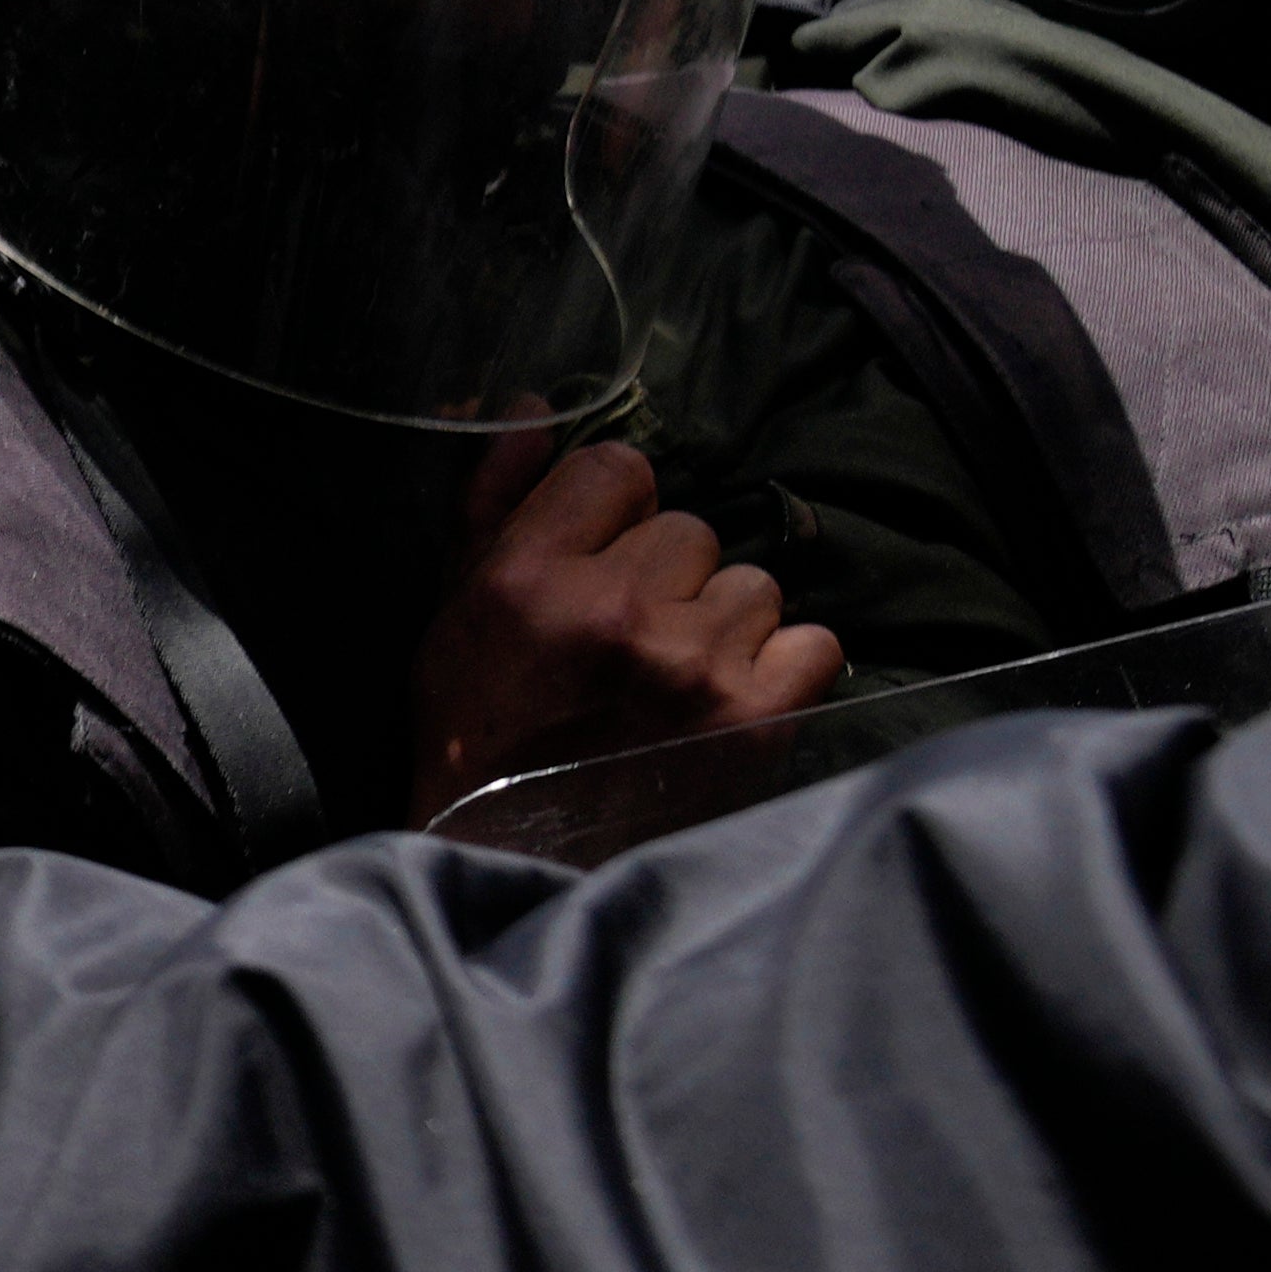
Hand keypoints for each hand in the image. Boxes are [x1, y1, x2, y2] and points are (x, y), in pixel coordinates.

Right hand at [404, 436, 846, 818]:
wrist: (521, 861)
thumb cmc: (479, 733)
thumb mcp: (456, 609)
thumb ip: (495, 502)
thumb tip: (539, 410)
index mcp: (532, 576)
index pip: (621, 468)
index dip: (615, 509)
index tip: (600, 559)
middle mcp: (618, 609)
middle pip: (691, 530)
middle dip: (666, 576)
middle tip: (634, 640)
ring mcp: (695, 664)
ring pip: (751, 586)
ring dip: (723, 624)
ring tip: (679, 679)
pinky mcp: (758, 719)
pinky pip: (813, 643)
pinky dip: (784, 668)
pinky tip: (734, 700)